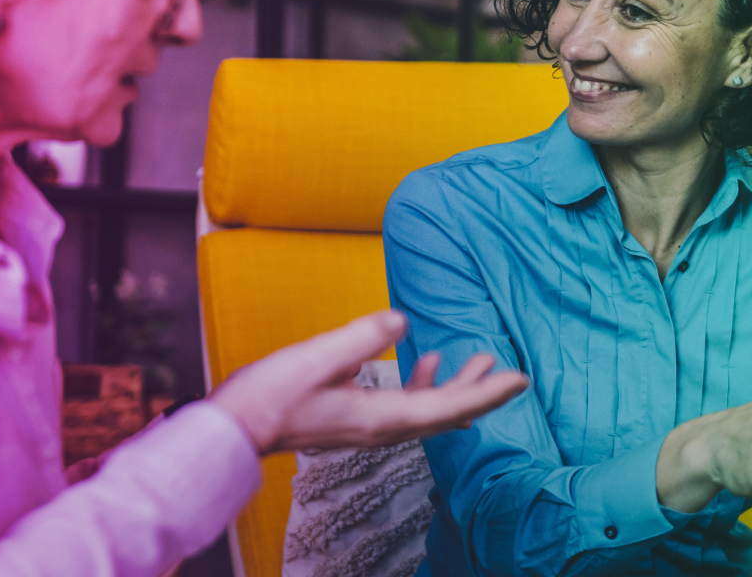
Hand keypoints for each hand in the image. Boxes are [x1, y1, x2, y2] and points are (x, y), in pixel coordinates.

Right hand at [209, 310, 528, 454]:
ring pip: (426, 410)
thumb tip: (402, 320)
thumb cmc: (268, 396)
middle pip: (444, 414)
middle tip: (511, 371)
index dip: (487, 393)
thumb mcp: (315, 358)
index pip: (447, 407)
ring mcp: (365, 427)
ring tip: (478, 359)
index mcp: (378, 417)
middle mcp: (379, 428)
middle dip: (480, 391)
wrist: (232, 431)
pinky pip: (401, 407)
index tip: (519, 379)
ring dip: (454, 387)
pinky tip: (422, 361)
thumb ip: (361, 338)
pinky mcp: (351, 420)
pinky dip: (420, 385)